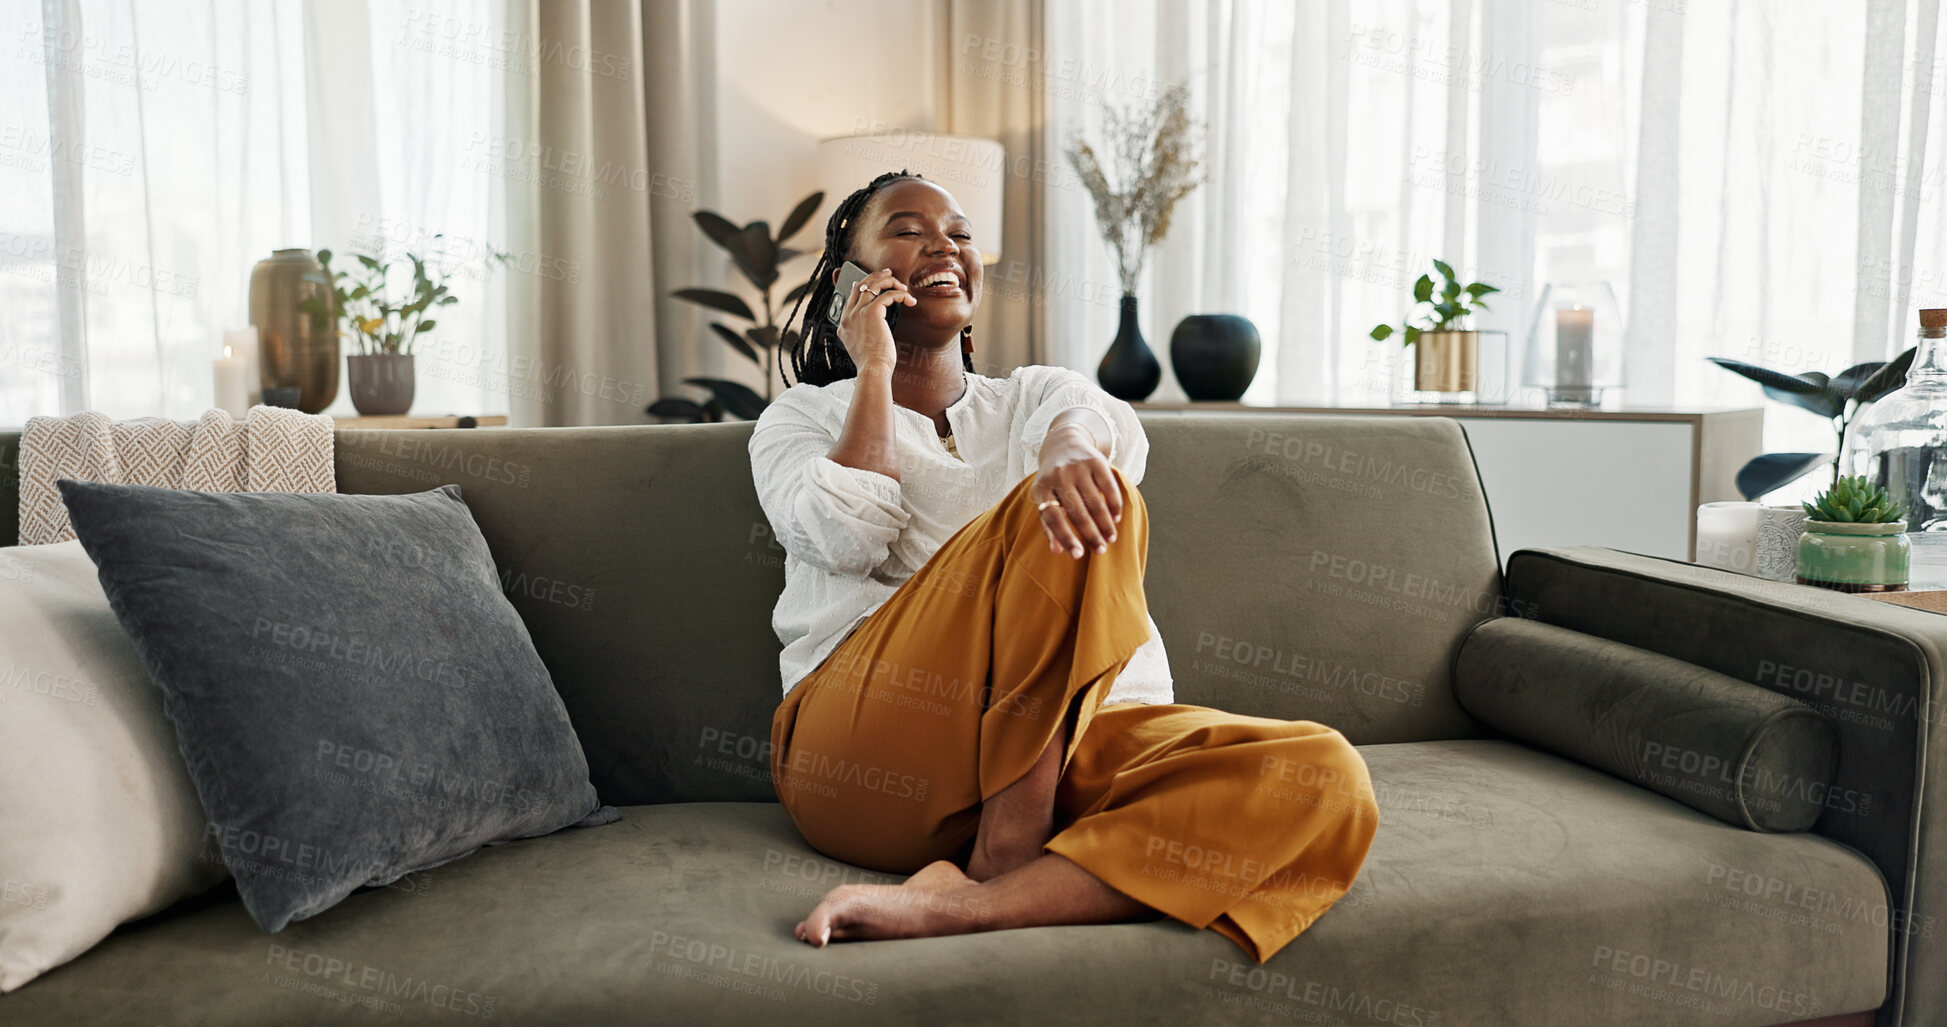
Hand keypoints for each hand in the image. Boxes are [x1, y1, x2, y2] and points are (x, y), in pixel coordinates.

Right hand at [835, 267, 915, 375]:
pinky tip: (909, 300)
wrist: (872, 370)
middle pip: (861, 285)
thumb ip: (862, 331)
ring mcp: (857, 313)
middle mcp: (848, 316)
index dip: (863, 285)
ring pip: (873, 284)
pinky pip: (887, 295)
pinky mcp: (871, 312)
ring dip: (890, 281)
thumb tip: (876, 319)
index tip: (874, 281)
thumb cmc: (872, 363)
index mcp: (843, 324)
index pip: (851, 296)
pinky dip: (900, 295)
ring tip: (902, 286)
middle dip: (876, 276)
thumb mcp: (862, 346)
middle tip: (889, 273)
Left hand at [1032, 424, 1122, 557]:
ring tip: (1111, 538)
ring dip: (1105, 524)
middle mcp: (1058, 476)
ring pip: (1095, 503)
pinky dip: (1114, 505)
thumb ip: (1049, 525)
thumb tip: (1058, 551)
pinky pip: (1108, 488)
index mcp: (1041, 489)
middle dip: (1091, 535)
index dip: (1066, 537)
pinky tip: (1116, 518)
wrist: (1064, 444)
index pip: (1053, 518)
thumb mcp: (1045, 498)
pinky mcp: (1095, 461)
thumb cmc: (1054, 482)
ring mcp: (1077, 467)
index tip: (1078, 555)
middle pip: (1077, 512)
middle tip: (1101, 551)